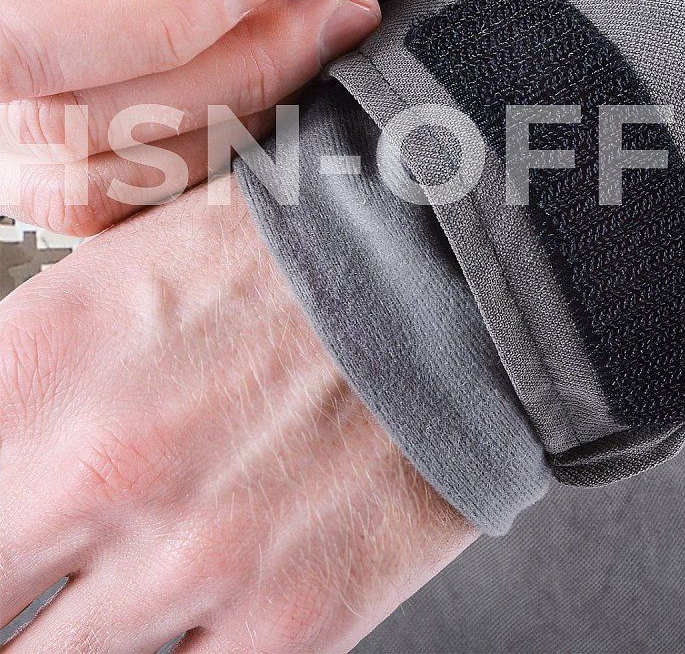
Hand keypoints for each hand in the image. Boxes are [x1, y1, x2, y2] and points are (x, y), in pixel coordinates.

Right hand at [0, 0, 380, 236]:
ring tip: (310, 48)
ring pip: (118, 177)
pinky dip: (214, 150)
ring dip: (237, 116)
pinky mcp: (40, 169)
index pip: (34, 42)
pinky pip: (132, 197)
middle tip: (331, 15)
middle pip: (90, 124)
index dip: (171, 10)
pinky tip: (270, 95)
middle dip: (235, 68)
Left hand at [0, 180, 474, 651]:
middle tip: (44, 570)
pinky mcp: (289, 621)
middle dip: (10, 583)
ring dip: (71, 633)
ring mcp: (193, 558)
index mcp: (42, 359)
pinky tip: (178, 612)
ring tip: (125, 576)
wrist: (451, 270)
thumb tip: (5, 458)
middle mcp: (99, 469)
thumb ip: (21, 385)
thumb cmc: (298, 257)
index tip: (9, 533)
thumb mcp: (118, 273)